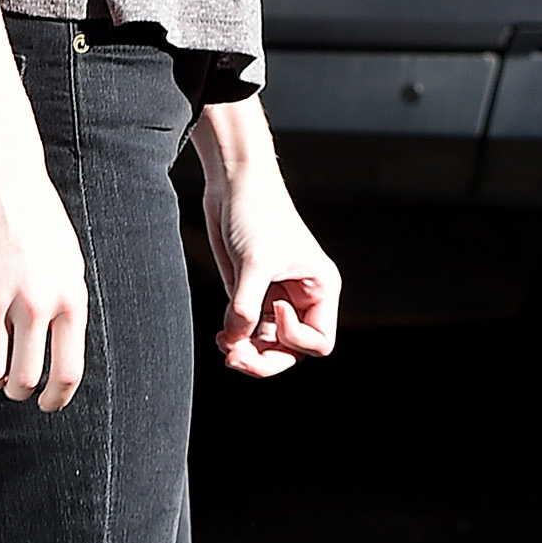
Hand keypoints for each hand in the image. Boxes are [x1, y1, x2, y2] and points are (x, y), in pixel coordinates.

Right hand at [0, 142, 87, 410]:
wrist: (3, 176)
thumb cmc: (42, 221)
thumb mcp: (71, 265)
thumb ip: (68, 310)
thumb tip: (59, 359)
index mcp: (70, 299)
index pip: (67, 372)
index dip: (56, 399)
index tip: (45, 403)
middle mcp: (35, 303)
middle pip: (25, 378)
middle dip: (18, 392)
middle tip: (14, 387)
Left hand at [196, 102, 340, 380]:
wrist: (233, 183)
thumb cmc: (257, 213)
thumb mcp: (254, 263)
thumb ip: (245, 308)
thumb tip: (234, 343)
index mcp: (320, 288)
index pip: (318, 341)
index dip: (294, 338)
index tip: (274, 309)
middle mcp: (300, 298)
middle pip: (290, 351)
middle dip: (265, 359)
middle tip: (236, 359)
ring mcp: (273, 297)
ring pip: (266, 345)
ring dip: (247, 352)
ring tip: (225, 347)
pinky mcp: (248, 293)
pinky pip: (245, 330)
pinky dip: (234, 339)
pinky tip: (222, 337)